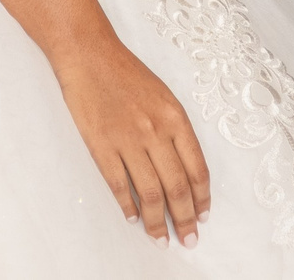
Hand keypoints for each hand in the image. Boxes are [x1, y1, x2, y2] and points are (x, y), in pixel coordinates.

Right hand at [50, 37, 210, 245]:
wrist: (90, 54)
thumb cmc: (127, 73)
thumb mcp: (164, 96)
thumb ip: (175, 131)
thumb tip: (184, 169)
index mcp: (175, 118)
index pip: (197, 170)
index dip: (202, 199)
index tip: (203, 217)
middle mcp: (156, 131)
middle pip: (177, 188)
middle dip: (185, 219)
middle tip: (188, 238)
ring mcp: (128, 140)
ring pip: (150, 193)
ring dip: (157, 221)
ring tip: (161, 238)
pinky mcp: (102, 146)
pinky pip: (120, 185)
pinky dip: (128, 206)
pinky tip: (134, 218)